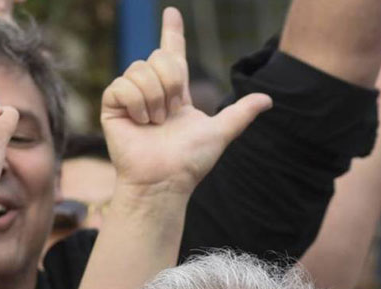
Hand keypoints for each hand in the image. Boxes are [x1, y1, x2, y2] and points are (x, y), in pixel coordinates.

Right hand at [101, 7, 271, 196]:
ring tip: (155, 122)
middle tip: (171, 113)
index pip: (172, 53)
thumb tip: (268, 100)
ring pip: (140, 68)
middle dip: (171, 82)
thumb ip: (240, 113)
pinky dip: (136, 103)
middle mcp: (151, 90)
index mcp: (174, 92)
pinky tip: (140, 121)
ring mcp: (130, 97)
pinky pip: (122, 85)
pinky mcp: (112, 106)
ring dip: (155, 97)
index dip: (172, 32)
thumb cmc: (189, 162)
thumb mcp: (220, 132)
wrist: (164, 180)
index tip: (172, 12)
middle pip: (159, 57)